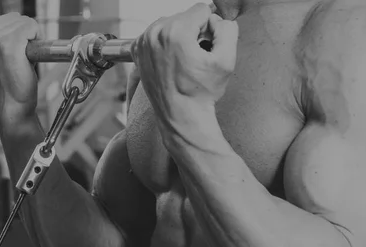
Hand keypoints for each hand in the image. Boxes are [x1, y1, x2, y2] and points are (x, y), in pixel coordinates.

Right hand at [0, 13, 40, 133]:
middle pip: (16, 18)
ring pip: (25, 22)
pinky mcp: (8, 45)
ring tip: (24, 60)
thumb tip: (19, 25)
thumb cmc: (9, 87)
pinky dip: (38, 39)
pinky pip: (31, 27)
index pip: (7, 18)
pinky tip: (31, 57)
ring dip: (32, 39)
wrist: (12, 108)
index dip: (19, 34)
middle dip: (26, 35)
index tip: (18, 52)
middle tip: (23, 58)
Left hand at [131, 3, 237, 127]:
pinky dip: (165, 44)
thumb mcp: (226, 61)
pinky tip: (172, 62)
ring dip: (180, 37)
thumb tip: (219, 21)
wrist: (181, 116)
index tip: (208, 47)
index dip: (211, 27)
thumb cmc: (200, 93)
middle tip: (196, 57)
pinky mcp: (138, 51)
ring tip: (184, 61)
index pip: (201, 10)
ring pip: (170, 24)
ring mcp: (143, 42)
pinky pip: (156, 35)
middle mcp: (155, 33)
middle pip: (184, 16)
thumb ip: (228, 30)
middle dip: (194, 32)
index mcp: (175, 32)